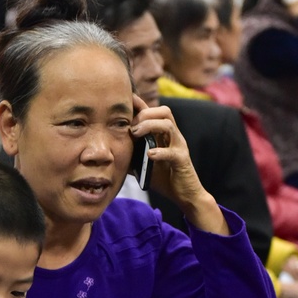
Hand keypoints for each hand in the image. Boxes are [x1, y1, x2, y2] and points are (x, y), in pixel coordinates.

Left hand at [130, 96, 227, 234]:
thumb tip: (112, 153)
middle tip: (131, 127)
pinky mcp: (182, 160)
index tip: (126, 102)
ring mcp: (179, 146)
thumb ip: (131, 155)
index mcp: (164, 135)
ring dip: (150, 126)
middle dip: (145, 114)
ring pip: (168, 124)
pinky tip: (149, 155)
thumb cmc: (164, 178)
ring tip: (136, 134)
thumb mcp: (143, 164)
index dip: (140, 104)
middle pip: (163, 111)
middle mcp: (173, 136)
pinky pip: (172, 152)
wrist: (185, 194)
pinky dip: (160, 151)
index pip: (154, 112)